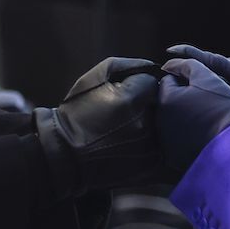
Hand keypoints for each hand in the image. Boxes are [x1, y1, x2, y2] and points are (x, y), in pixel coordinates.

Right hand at [34, 57, 161, 197]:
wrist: (65, 153)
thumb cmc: (78, 112)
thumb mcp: (94, 78)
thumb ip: (127, 65)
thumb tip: (152, 65)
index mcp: (132, 99)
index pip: (153, 81)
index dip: (139, 85)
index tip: (126, 93)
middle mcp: (145, 123)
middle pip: (161, 104)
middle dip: (148, 103)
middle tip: (127, 111)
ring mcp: (149, 146)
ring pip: (163, 125)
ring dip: (151, 122)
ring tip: (127, 128)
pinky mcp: (150, 163)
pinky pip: (162, 145)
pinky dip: (152, 141)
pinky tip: (132, 142)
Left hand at [157, 58, 229, 174]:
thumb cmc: (224, 107)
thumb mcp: (207, 76)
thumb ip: (185, 64)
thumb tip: (168, 65)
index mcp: (165, 99)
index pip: (169, 80)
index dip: (187, 81)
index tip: (203, 90)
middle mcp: (159, 121)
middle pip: (167, 102)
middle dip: (181, 99)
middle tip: (206, 105)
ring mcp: (165, 141)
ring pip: (171, 120)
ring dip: (182, 117)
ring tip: (206, 121)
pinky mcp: (173, 157)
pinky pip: (176, 140)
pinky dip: (185, 136)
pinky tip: (203, 136)